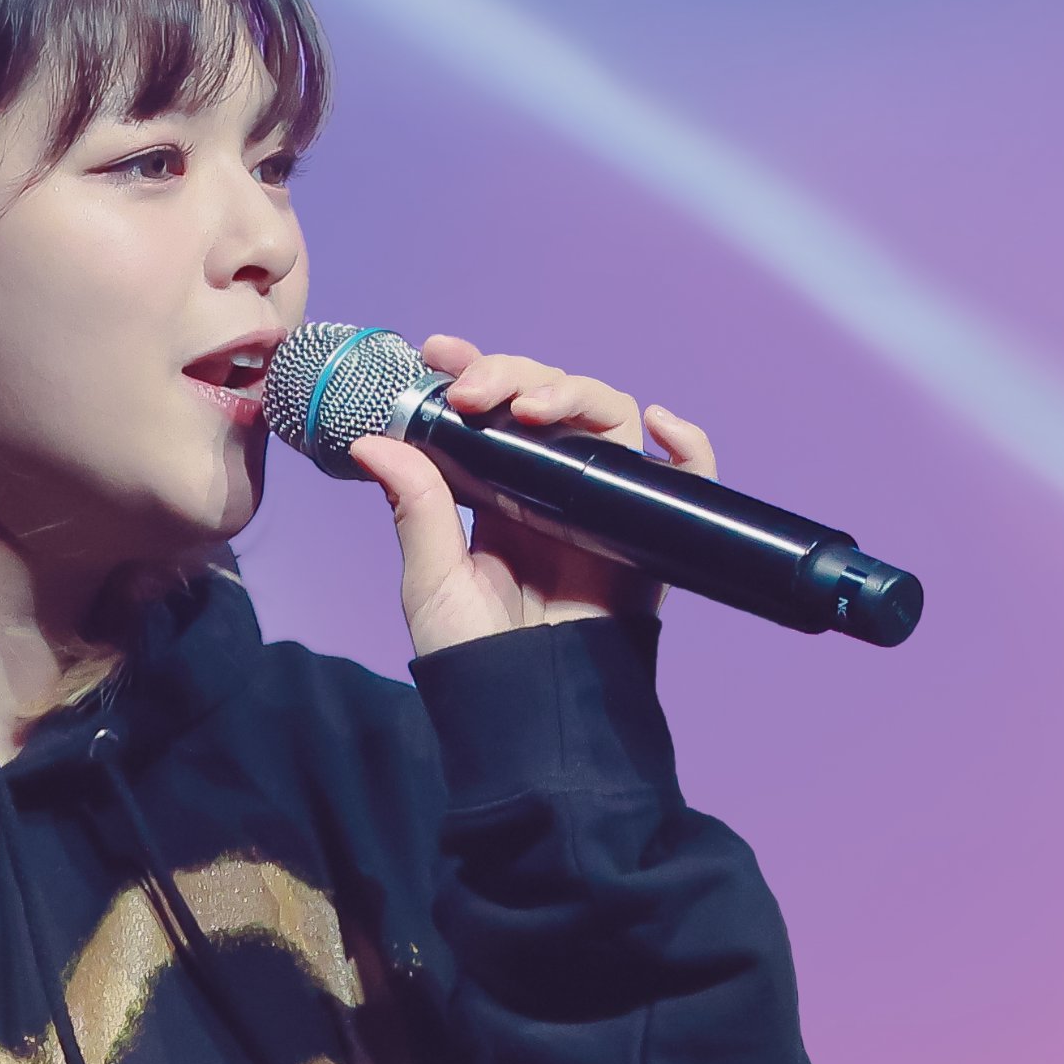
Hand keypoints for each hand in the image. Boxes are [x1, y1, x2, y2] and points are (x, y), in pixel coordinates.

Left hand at [349, 335, 711, 656]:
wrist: (528, 712)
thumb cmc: (476, 659)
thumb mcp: (432, 579)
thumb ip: (415, 508)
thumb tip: (374, 441)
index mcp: (500, 493)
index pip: (496, 411)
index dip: (477, 371)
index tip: (441, 352)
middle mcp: (553, 490)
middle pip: (553, 401)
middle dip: (515, 374)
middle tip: (475, 388)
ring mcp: (603, 508)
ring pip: (609, 420)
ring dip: (576, 394)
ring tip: (534, 409)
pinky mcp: (647, 535)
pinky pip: (685, 482)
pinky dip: (690, 446)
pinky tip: (661, 425)